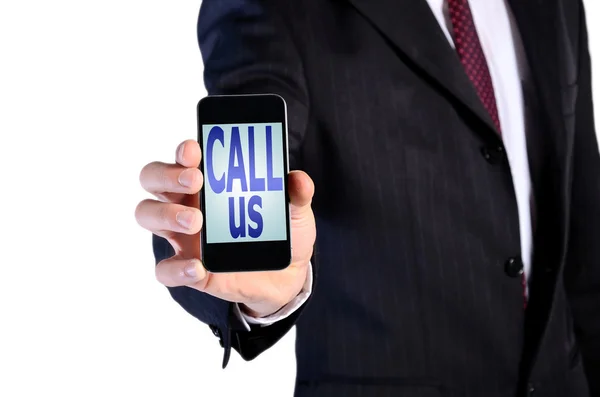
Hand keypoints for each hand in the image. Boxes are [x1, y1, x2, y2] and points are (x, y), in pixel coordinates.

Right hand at [136, 140, 315, 317]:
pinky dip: (177, 269)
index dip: (184, 150)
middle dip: (167, 175)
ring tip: (196, 221)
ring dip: (166, 214)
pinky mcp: (190, 270)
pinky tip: (198, 267)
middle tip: (196, 180)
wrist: (288, 275)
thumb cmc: (281, 231)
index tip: (196, 149)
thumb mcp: (295, 211)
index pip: (184, 157)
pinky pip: (165, 270)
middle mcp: (188, 203)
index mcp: (210, 181)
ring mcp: (184, 237)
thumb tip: (298, 180)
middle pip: (154, 179)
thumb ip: (297, 194)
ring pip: (148, 215)